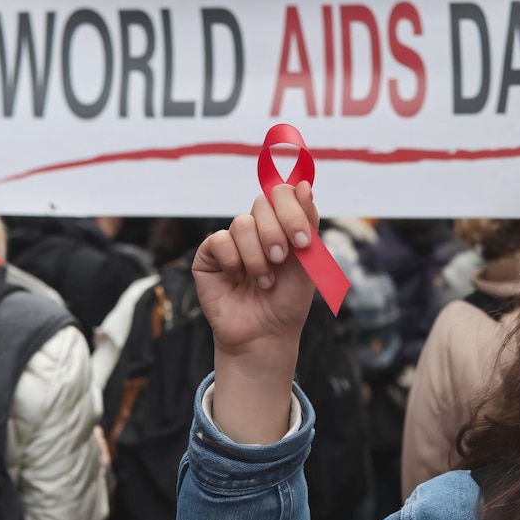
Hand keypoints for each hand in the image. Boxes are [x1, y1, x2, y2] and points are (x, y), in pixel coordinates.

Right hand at [192, 180, 317, 355]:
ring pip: (242, 224)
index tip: (303, 240)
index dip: (293, 210)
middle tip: (281, 259)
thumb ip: (308, 222)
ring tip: (263, 281)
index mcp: (282, 225)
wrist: (266, 335)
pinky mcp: (210, 254)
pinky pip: (219, 240)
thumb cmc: (288, 300)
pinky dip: (234, 261)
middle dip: (276, 233)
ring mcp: (233, 240)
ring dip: (257, 256)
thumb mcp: (309, 261)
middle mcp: (257, 228)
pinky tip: (238, 279)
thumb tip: (305, 184)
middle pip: (263, 203)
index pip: (284, 194)